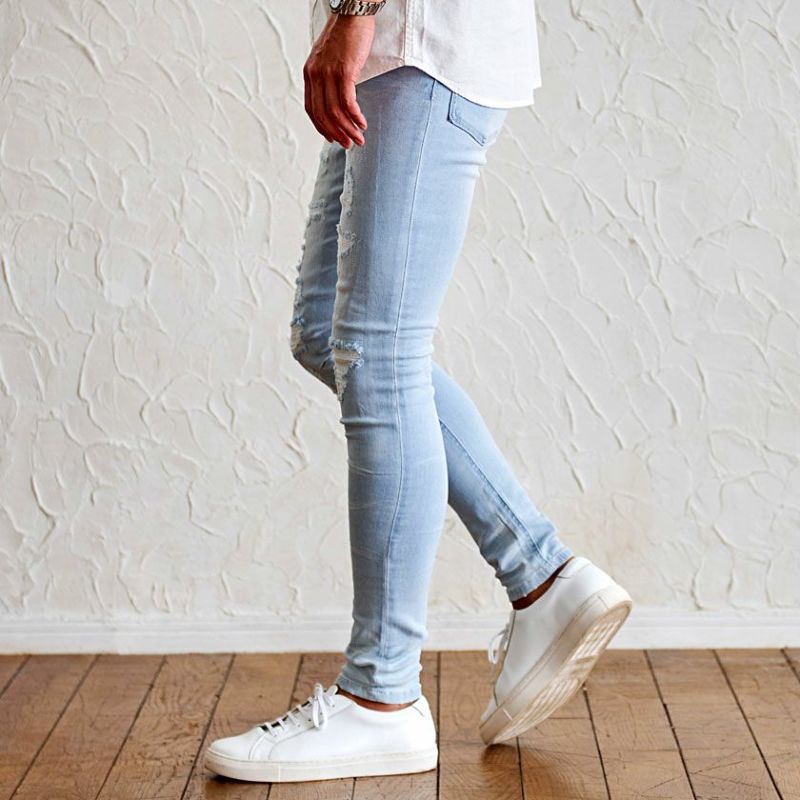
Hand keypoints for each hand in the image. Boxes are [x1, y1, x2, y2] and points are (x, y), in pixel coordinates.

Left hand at [303, 13, 372, 148]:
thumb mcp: (328, 58)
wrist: (352, 12)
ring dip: (348, 129)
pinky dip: (355, 116)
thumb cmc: (344, 34)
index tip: (332, 138)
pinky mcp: (345, 71)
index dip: (321, 127)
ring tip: (359, 138)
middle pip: (323, 115)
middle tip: (348, 145)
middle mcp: (316, 75)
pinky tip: (362, 123)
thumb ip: (327, 77)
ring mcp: (329, 73)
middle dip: (337, 134)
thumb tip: (334, 97)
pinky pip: (348, 102)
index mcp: (310, 73)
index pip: (312, 109)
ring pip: (336, 112)